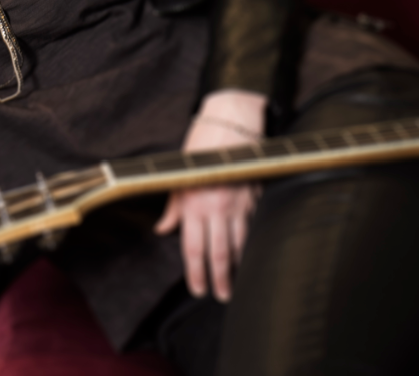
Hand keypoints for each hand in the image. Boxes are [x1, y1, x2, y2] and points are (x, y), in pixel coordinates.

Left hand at [155, 88, 265, 302]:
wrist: (229, 122)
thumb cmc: (199, 146)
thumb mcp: (178, 176)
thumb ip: (173, 207)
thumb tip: (163, 230)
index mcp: (192, 202)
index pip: (193, 247)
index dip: (195, 272)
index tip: (198, 290)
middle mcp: (215, 206)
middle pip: (218, 252)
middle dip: (220, 278)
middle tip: (221, 296)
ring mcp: (238, 203)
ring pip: (239, 243)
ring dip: (238, 266)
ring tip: (237, 281)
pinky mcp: (254, 196)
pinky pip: (252, 226)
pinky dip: (250, 243)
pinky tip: (251, 255)